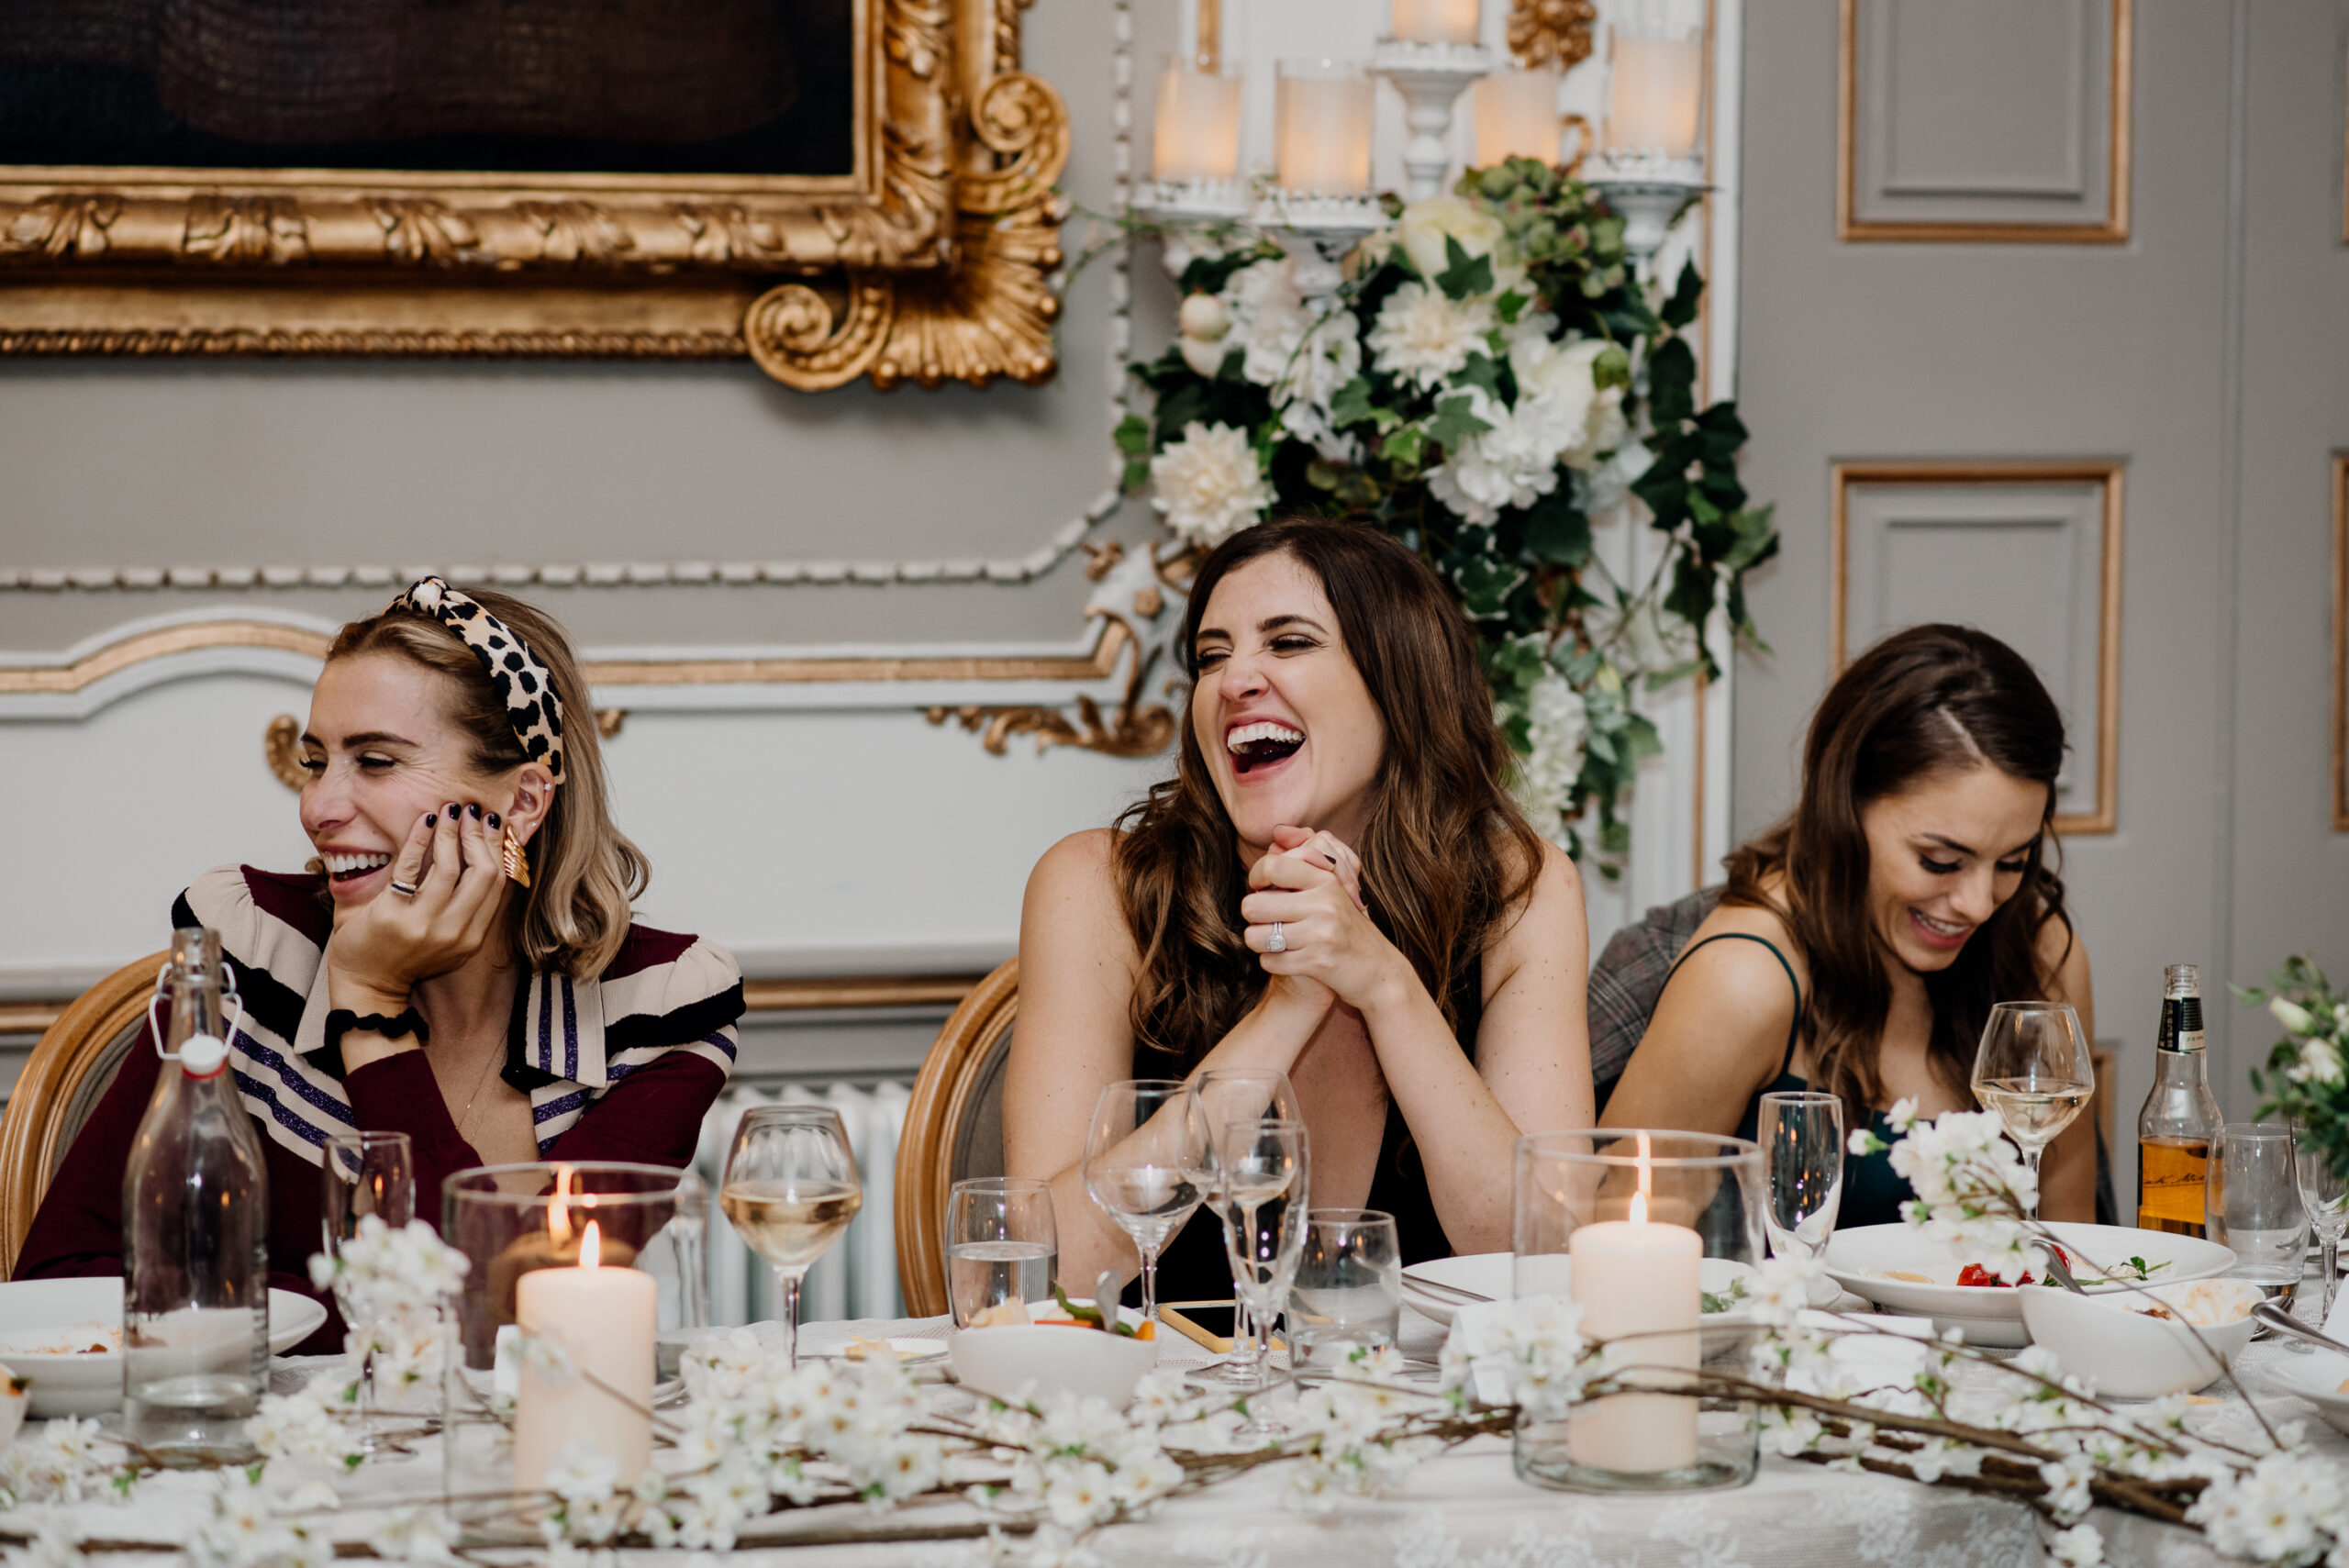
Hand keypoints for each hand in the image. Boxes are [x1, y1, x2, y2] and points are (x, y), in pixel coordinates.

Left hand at [327, 803, 507, 1014]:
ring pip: (450, 867)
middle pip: (483, 873)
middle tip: (474, 812)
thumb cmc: (404, 956)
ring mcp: (423, 925)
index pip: (498, 884)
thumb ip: (464, 908)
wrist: (367, 986)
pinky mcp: (392, 915)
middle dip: (480, 835)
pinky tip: (426, 821)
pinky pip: (411, 866)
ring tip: (450, 810)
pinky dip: (420, 838)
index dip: (499, 848)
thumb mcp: (448, 939)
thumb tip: (481, 859)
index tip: (494, 825)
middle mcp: (453, 932)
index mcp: (471, 937)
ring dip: (452, 832)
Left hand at [1239, 825, 1404, 1013]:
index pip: (1272, 866)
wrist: (1377, 969)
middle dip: (1253, 917)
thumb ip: (1304, 857)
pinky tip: (1287, 959)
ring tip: (1275, 941)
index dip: (1256, 878)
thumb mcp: (1331, 888)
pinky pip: (1269, 961)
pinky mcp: (1318, 962)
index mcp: (1325, 880)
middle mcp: (1324, 903)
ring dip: (1259, 942)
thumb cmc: (1345, 925)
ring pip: (1256, 937)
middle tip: (1266, 921)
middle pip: (1253, 905)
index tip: (1261, 888)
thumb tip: (1277, 832)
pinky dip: (1272, 962)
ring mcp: (1321, 933)